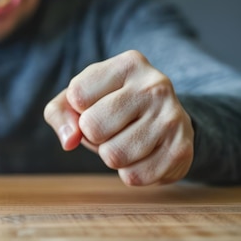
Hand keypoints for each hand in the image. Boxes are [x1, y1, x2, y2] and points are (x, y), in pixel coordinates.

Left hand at [44, 50, 193, 185]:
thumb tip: (69, 140)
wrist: (165, 122)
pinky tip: (142, 155)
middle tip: (110, 128)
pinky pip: (134, 176)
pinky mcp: (180, 149)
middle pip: (92, 127)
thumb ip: (59, 113)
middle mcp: (155, 85)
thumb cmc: (111, 106)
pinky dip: (129, 173)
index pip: (77, 96)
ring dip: (111, 156)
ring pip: (113, 156)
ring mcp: (171, 117)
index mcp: (129, 64)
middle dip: (93, 135)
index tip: (95, 104)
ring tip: (126, 140)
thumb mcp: (79, 98)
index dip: (77, 110)